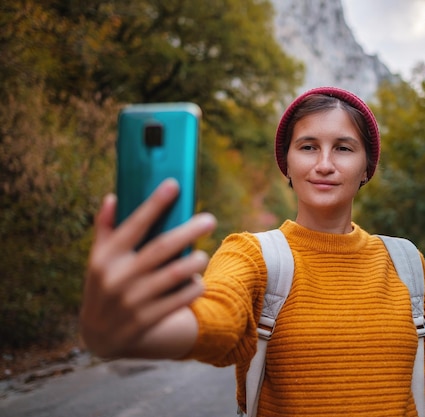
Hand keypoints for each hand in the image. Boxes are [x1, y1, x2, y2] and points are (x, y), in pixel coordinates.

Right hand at [80, 179, 215, 357]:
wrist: (98, 336)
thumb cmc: (103, 286)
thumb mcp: (98, 260)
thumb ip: (105, 229)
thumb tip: (113, 196)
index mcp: (106, 257)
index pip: (134, 224)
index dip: (155, 203)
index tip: (174, 184)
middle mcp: (118, 277)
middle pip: (162, 247)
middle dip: (189, 230)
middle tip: (209, 219)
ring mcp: (133, 300)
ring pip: (175, 274)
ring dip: (195, 261)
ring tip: (203, 255)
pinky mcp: (147, 320)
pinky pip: (180, 298)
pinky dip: (193, 287)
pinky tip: (196, 280)